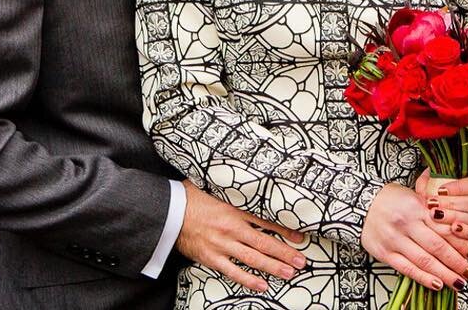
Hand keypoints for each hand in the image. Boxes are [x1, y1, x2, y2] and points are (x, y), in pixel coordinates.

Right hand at [175, 181, 307, 292]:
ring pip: (252, 258)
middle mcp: (231, 228)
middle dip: (285, 253)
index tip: (299, 237)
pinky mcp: (211, 257)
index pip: (265, 221)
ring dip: (273, 267)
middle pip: (264, 242)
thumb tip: (247, 181)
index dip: (284, 230)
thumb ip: (232, 192)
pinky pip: (232, 272)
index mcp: (234, 209)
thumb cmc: (189, 198)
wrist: (167, 212)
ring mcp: (221, 244)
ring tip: (289, 273)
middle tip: (301, 261)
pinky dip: (248, 279)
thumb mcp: (214, 188)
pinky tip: (262, 285)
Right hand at [361, 183, 467, 293]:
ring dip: (444, 274)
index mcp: (417, 207)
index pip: (443, 227)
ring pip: (424, 261)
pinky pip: (407, 269)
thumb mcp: (414, 194)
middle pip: (437, 247)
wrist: (361, 203)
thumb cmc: (391, 199)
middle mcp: (407, 224)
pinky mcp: (385, 253)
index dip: (459, 243)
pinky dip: (423, 278)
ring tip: (458, 282)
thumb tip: (458, 215)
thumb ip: (435, 206)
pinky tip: (437, 285)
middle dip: (456, 262)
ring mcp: (395, 240)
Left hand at [415, 169, 467, 244]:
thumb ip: (438, 175)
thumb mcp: (451, 173)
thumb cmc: (459, 182)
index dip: (459, 188)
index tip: (440, 190)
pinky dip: (466, 233)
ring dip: (455, 218)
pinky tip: (453, 230)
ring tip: (437, 216)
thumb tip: (424, 183)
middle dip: (453, 204)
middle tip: (434, 205)